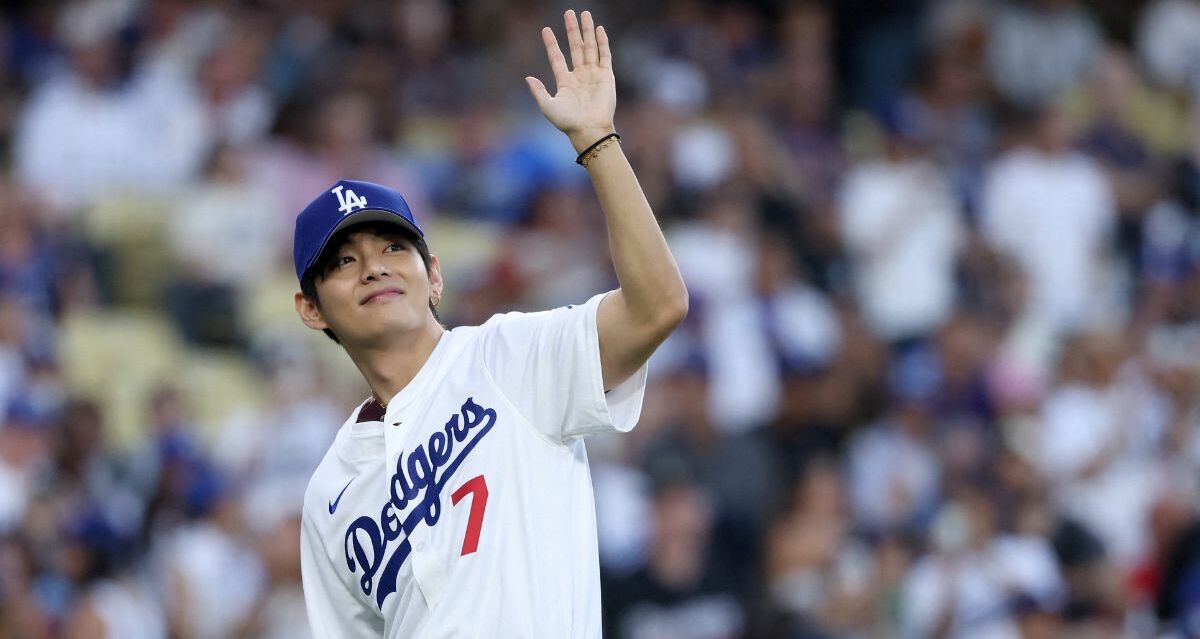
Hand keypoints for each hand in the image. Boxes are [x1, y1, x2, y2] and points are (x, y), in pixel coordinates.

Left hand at [526, 10, 616, 152]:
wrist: (589, 130)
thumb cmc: (567, 122)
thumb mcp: (548, 106)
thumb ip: (538, 91)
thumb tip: (528, 77)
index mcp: (565, 82)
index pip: (557, 57)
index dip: (551, 44)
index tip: (546, 30)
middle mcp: (579, 75)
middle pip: (575, 47)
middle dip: (572, 30)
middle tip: (569, 12)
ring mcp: (593, 75)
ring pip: (590, 47)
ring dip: (587, 31)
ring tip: (584, 14)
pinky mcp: (606, 77)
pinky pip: (604, 55)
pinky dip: (602, 42)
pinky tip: (599, 29)